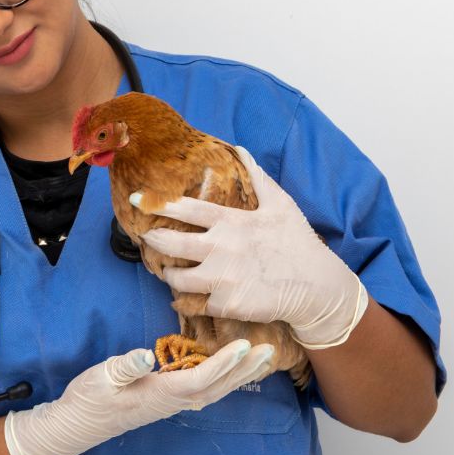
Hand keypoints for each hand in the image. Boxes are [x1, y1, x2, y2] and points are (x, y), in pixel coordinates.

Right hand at [4, 339, 272, 454]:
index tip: (246, 346)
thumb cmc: (88, 399)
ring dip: (240, 376)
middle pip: (218, 386)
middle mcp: (172, 401)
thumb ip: (125, 366)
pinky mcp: (168, 401)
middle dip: (245, 370)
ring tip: (262, 360)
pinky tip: (233, 372)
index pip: (201, 378)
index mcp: (160, 393)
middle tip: (270, 351)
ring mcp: (172, 403)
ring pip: (215, 390)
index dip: (225, 363)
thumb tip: (146, 355)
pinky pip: (205, 390)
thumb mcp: (101, 377)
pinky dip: (224, 379)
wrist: (78, 424)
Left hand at [134, 145, 367, 348]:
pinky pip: (196, 304)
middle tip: (149, 239)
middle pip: (170, 244)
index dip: (158, 203)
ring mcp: (222, 278)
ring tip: (173, 272)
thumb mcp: (280, 204)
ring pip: (176, 278)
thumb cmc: (297, 242)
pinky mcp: (226, 304)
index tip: (137, 200)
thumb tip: (242, 150)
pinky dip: (191, 302)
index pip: (186, 209)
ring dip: (170, 275)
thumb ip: (258, 178)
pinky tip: (191, 298)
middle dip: (153, 240)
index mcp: (231, 222)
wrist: (316, 286)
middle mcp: (221, 248)